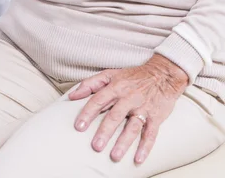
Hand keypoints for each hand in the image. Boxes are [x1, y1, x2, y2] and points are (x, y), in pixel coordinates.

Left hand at [69, 55, 187, 164]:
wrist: (163, 74)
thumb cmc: (132, 76)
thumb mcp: (110, 74)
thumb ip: (89, 84)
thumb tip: (72, 96)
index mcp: (115, 88)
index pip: (98, 100)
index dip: (88, 113)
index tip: (79, 127)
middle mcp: (128, 98)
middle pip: (115, 116)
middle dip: (105, 132)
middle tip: (96, 146)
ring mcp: (143, 108)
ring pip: (133, 127)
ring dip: (123, 142)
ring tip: (114, 156)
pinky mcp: (156, 117)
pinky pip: (151, 133)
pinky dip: (145, 147)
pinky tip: (138, 159)